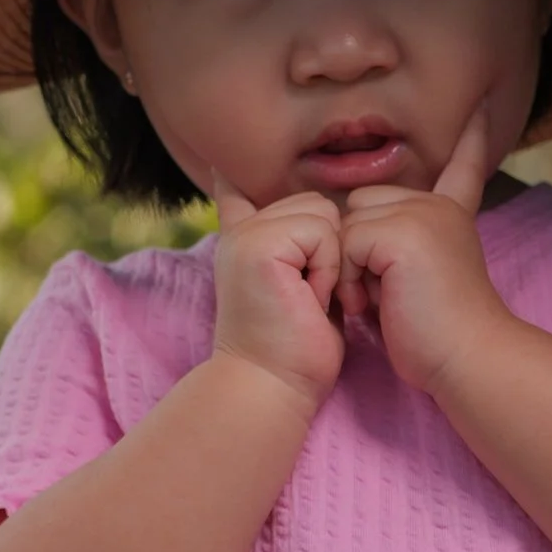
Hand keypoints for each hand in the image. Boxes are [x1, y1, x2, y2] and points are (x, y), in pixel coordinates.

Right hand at [210, 177, 346, 412]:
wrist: (272, 386)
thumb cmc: (296, 353)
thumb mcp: (304, 292)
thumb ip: (303, 256)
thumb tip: (320, 229)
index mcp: (246, 242)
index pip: (238, 196)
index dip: (231, 182)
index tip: (220, 166)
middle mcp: (242, 232)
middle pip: (317, 203)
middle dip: (331, 248)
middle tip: (313, 295)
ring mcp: (247, 235)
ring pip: (322, 212)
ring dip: (331, 259)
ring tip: (311, 296)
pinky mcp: (258, 244)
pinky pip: (320, 231)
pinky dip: (327, 267)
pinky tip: (310, 297)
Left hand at [336, 101, 511, 394]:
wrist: (469, 358)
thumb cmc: (439, 337)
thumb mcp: (420, 278)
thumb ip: (398, 246)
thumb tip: (354, 230)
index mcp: (450, 217)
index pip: (461, 168)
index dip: (470, 140)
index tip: (479, 106)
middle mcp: (438, 207)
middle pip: (362, 203)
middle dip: (359, 248)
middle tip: (386, 294)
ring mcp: (422, 214)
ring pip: (349, 222)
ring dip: (352, 266)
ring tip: (383, 300)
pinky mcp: (403, 232)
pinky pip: (347, 242)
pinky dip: (351, 278)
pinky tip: (378, 302)